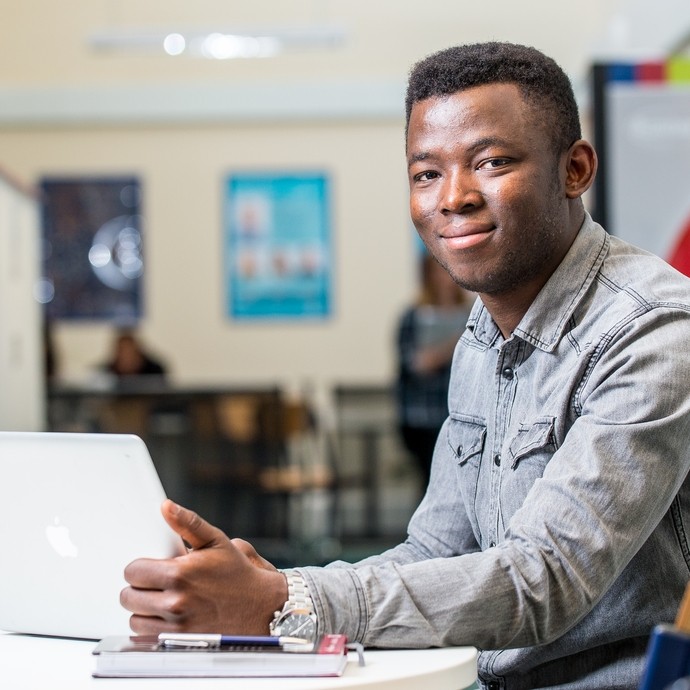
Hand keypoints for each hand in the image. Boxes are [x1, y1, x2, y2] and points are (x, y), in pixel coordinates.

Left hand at [120, 499, 287, 634]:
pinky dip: (153, 627)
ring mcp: (175, 626)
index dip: (141, 568)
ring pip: (135, 618)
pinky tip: (170, 616)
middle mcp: (175, 602)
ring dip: (145, 609)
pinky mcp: (178, 643)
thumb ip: (187, 523)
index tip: (152, 568)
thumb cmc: (237, 573)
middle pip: (128, 597)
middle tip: (159, 584)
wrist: (259, 606)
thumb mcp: (215, 541)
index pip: (132, 572)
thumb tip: (166, 506)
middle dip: (140, 588)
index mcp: (179, 573)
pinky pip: (146, 636)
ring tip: (165, 599)